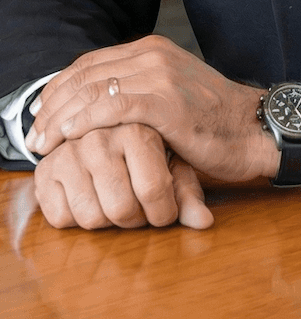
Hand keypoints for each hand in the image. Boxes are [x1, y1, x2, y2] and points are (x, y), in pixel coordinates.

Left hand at [27, 36, 278, 182]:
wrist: (255, 129)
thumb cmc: (212, 122)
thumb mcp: (170, 95)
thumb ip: (136, 91)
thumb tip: (93, 106)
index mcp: (152, 49)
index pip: (89, 64)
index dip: (57, 89)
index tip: (39, 115)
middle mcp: (153, 54)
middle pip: (84, 75)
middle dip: (51, 105)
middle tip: (33, 134)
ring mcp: (161, 75)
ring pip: (93, 90)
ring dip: (60, 117)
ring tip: (43, 142)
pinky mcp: (167, 101)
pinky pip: (113, 107)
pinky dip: (85, 121)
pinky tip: (69, 136)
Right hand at [33, 123, 213, 229]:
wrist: (106, 131)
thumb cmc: (149, 152)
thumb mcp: (174, 165)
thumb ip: (188, 194)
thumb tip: (204, 223)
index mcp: (136, 128)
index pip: (153, 189)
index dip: (163, 212)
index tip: (165, 210)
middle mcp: (99, 136)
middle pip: (121, 209)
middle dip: (135, 220)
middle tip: (139, 208)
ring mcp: (68, 152)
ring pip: (92, 218)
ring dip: (108, 222)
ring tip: (116, 201)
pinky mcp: (44, 171)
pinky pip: (62, 218)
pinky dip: (78, 220)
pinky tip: (90, 198)